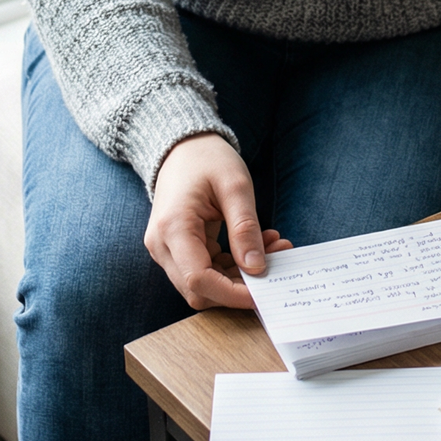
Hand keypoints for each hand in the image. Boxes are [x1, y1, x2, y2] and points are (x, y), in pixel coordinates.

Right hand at [144, 132, 290, 309]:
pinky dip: (232, 266)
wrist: (182, 147)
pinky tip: (256, 245)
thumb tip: (257, 268)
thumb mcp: (235, 186)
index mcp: (172, 228)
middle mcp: (162, 245)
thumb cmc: (207, 159)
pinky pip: (204, 270)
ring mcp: (166, 249)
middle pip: (199, 290)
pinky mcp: (176, 249)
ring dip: (239, 276)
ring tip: (273, 247)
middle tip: (279, 259)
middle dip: (240, 285)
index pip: (199, 280)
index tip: (266, 290)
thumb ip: (245, 228)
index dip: (233, 293)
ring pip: (203, 284)